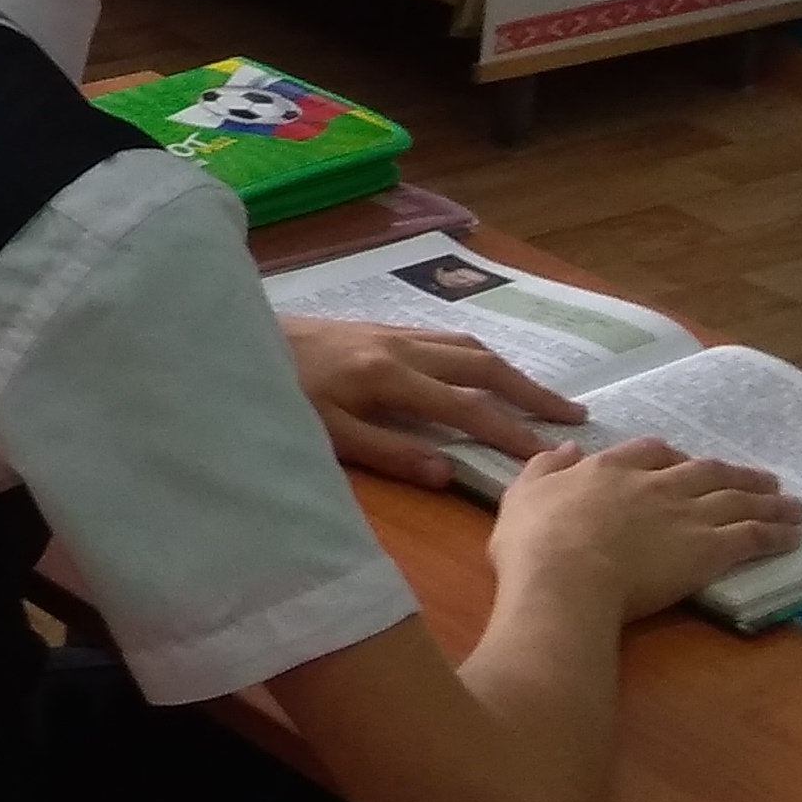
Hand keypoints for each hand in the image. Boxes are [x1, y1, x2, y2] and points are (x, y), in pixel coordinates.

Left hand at [284, 317, 589, 486]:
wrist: (229, 336)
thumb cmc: (273, 391)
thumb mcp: (324, 435)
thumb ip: (386, 452)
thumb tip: (447, 474)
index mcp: (388, 376)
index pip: (466, 408)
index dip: (510, 432)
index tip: (549, 455)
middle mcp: (397, 346)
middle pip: (480, 364)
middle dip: (528, 390)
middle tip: (572, 415)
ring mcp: (387, 331)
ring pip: (463, 343)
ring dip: (505, 368)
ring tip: (537, 393)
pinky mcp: (373, 327)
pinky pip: (439, 336)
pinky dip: (472, 352)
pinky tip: (477, 366)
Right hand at [490, 434, 801, 623]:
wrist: (567, 576)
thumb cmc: (534, 542)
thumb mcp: (522, 495)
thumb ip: (545, 467)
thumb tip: (567, 448)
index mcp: (607, 469)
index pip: (647, 451)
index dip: (670, 456)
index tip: (683, 462)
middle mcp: (653, 484)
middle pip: (703, 470)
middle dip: (734, 473)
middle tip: (760, 478)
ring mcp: (684, 514)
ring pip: (736, 498)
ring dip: (767, 499)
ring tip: (792, 503)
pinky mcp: (707, 549)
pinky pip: (751, 535)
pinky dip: (775, 532)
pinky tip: (793, 534)